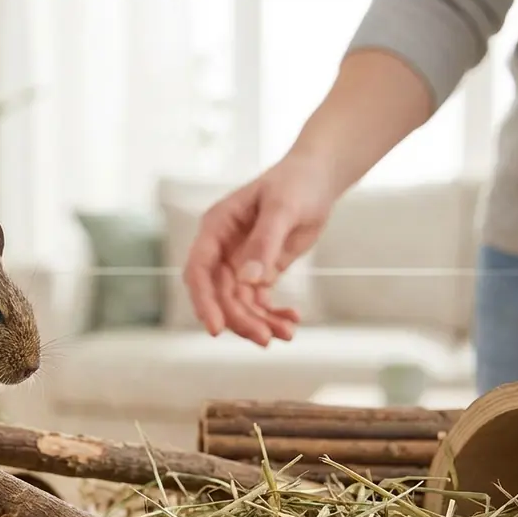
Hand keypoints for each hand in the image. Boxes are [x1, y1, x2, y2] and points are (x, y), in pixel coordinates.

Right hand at [183, 154, 339, 345]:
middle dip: (240, 319)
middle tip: (264, 339)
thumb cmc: (296, 183)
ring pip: (240, 303)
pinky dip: (273, 314)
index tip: (216, 329)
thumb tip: (249, 280)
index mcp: (216, 228)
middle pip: (220, 294)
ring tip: (286, 333)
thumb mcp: (282, 209)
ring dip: (259, 321)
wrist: (318, 177)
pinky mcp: (261, 270)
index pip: (199, 270)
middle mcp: (222, 249)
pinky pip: (259, 301)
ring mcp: (240, 262)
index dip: (204, 301)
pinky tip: (291, 320)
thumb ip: (264, 244)